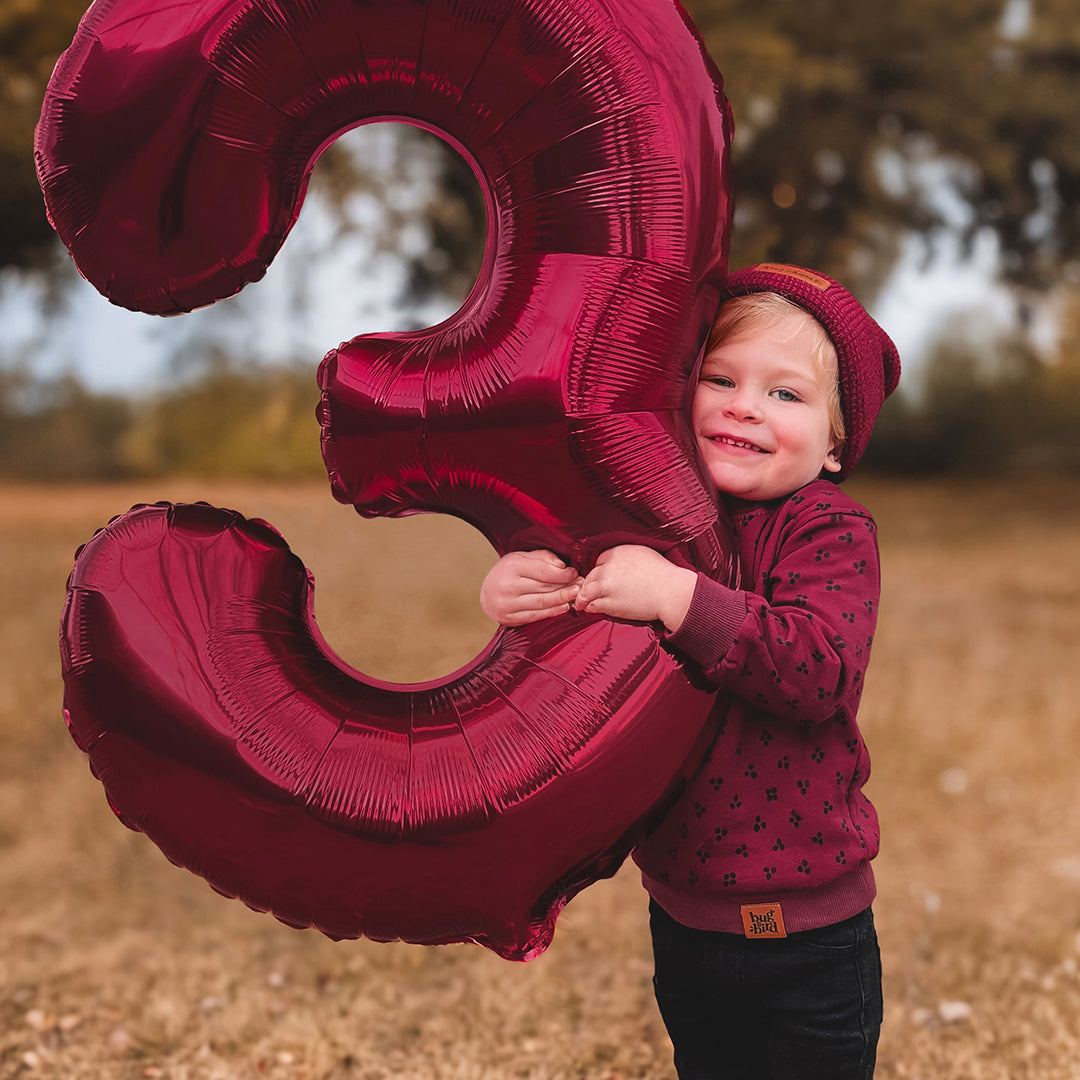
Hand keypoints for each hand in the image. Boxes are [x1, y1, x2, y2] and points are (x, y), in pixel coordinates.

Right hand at [480, 550, 582, 625]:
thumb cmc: (508, 572)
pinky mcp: (509, 619)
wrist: (487, 593)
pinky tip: (564, 607)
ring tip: (575, 595)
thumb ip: (542, 557)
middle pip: (545, 588)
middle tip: (580, 585)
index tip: (574, 573)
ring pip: (543, 603)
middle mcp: (508, 586)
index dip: (563, 574)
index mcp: (511, 567)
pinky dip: (553, 612)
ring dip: (563, 599)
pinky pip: (536, 616)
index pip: (544, 571)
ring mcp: (507, 605)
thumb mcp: (521, 557)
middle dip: (566, 586)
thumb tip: (562, 565)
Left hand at [575, 545, 696, 631]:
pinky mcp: (609, 601)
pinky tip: (591, 608)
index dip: (600, 572)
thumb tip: (619, 563)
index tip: (602, 579)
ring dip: (584, 597)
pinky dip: (590, 607)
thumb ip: (626, 557)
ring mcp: (607, 584)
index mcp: (618, 552)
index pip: (599, 561)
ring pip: (586, 590)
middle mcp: (609, 566)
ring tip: (583, 602)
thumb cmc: (664, 575)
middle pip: (590, 575)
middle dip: (590, 584)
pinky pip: (592, 604)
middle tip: (589, 592)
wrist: (672, 592)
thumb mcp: (643, 553)